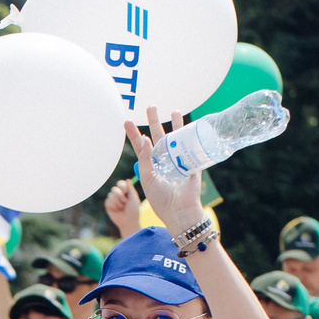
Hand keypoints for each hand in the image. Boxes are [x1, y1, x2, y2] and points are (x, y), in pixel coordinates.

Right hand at [103, 180, 142, 237]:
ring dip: (117, 202)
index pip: (120, 184)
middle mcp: (118, 195)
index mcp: (125, 192)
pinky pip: (108, 201)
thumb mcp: (134, 198)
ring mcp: (113, 200)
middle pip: (114, 189)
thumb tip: (128, 179)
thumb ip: (131, 189)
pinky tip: (117, 211)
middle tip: (125, 202)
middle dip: (119, 195)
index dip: (122, 186)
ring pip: (110, 195)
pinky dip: (113, 206)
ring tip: (122, 208)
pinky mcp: (108, 206)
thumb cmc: (134, 211)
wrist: (129, 222)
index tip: (125, 191)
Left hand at [123, 108, 204, 241]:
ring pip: (175, 138)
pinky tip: (191, 124)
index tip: (127, 121)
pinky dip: (192, 135)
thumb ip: (145, 159)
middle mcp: (163, 160)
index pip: (141, 146)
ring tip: (174, 110)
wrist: (180, 212)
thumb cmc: (161, 199)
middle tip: (151, 106)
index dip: (134, 133)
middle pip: (158, 136)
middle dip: (155, 121)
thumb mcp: (147, 179)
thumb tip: (144, 138)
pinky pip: (191, 146)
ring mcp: (178, 161)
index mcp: (150, 165)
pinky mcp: (191, 163)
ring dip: (175, 124)